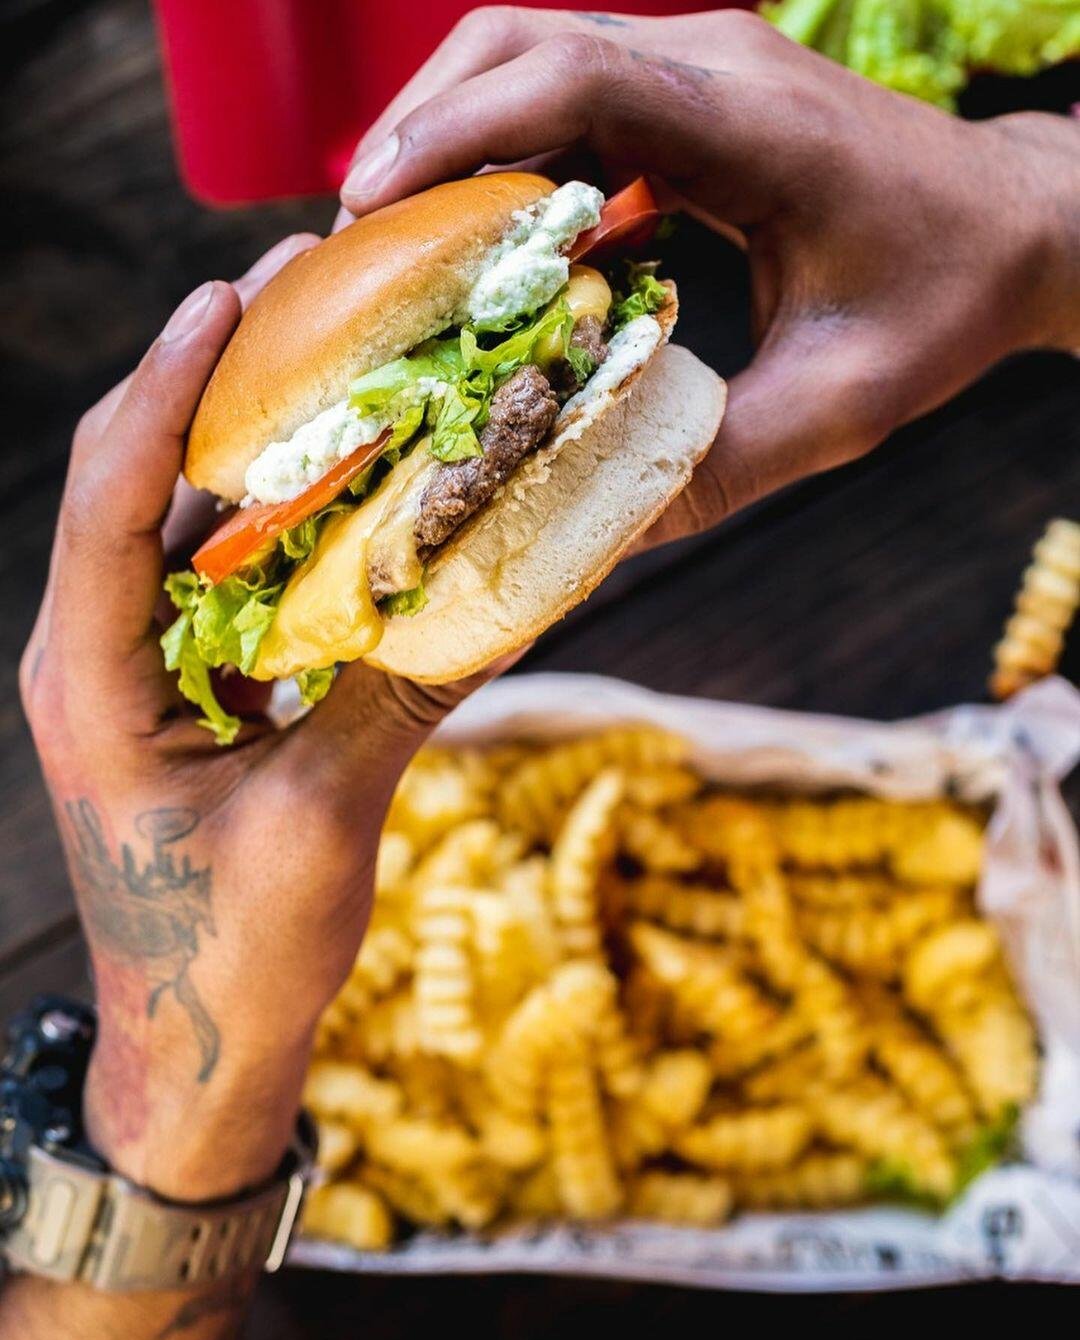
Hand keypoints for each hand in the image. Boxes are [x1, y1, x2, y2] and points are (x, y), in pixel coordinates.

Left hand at [18, 236, 500, 1206]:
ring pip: (179, 530)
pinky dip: (280, 533)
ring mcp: (135, 674)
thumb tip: (507, 588)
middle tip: (299, 296)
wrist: (198, 1047)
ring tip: (333, 367)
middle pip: (137, 485)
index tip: (224, 295)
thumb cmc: (236, 952)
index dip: (166, 389)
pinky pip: (221, 587)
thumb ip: (401, 693)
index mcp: (91, 682)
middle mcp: (95, 658)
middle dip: (212, 385)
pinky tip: (349, 492)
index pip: (108, 500)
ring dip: (250, 451)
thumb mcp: (322, 819)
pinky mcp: (181, 696)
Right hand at [337, 7, 1079, 542]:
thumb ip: (716, 468)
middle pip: (523, 39)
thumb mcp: (841, 407)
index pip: (572, 79)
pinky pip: (573, 102)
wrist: (1019, 229)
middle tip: (355, 233)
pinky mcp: (697, 96)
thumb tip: (592, 533)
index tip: (366, 206)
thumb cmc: (942, 305)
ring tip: (397, 240)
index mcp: (752, 126)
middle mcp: (717, 66)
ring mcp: (706, 67)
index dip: (456, 132)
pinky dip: (510, 158)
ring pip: (536, 56)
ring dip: (456, 134)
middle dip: (423, 125)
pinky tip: (487, 244)